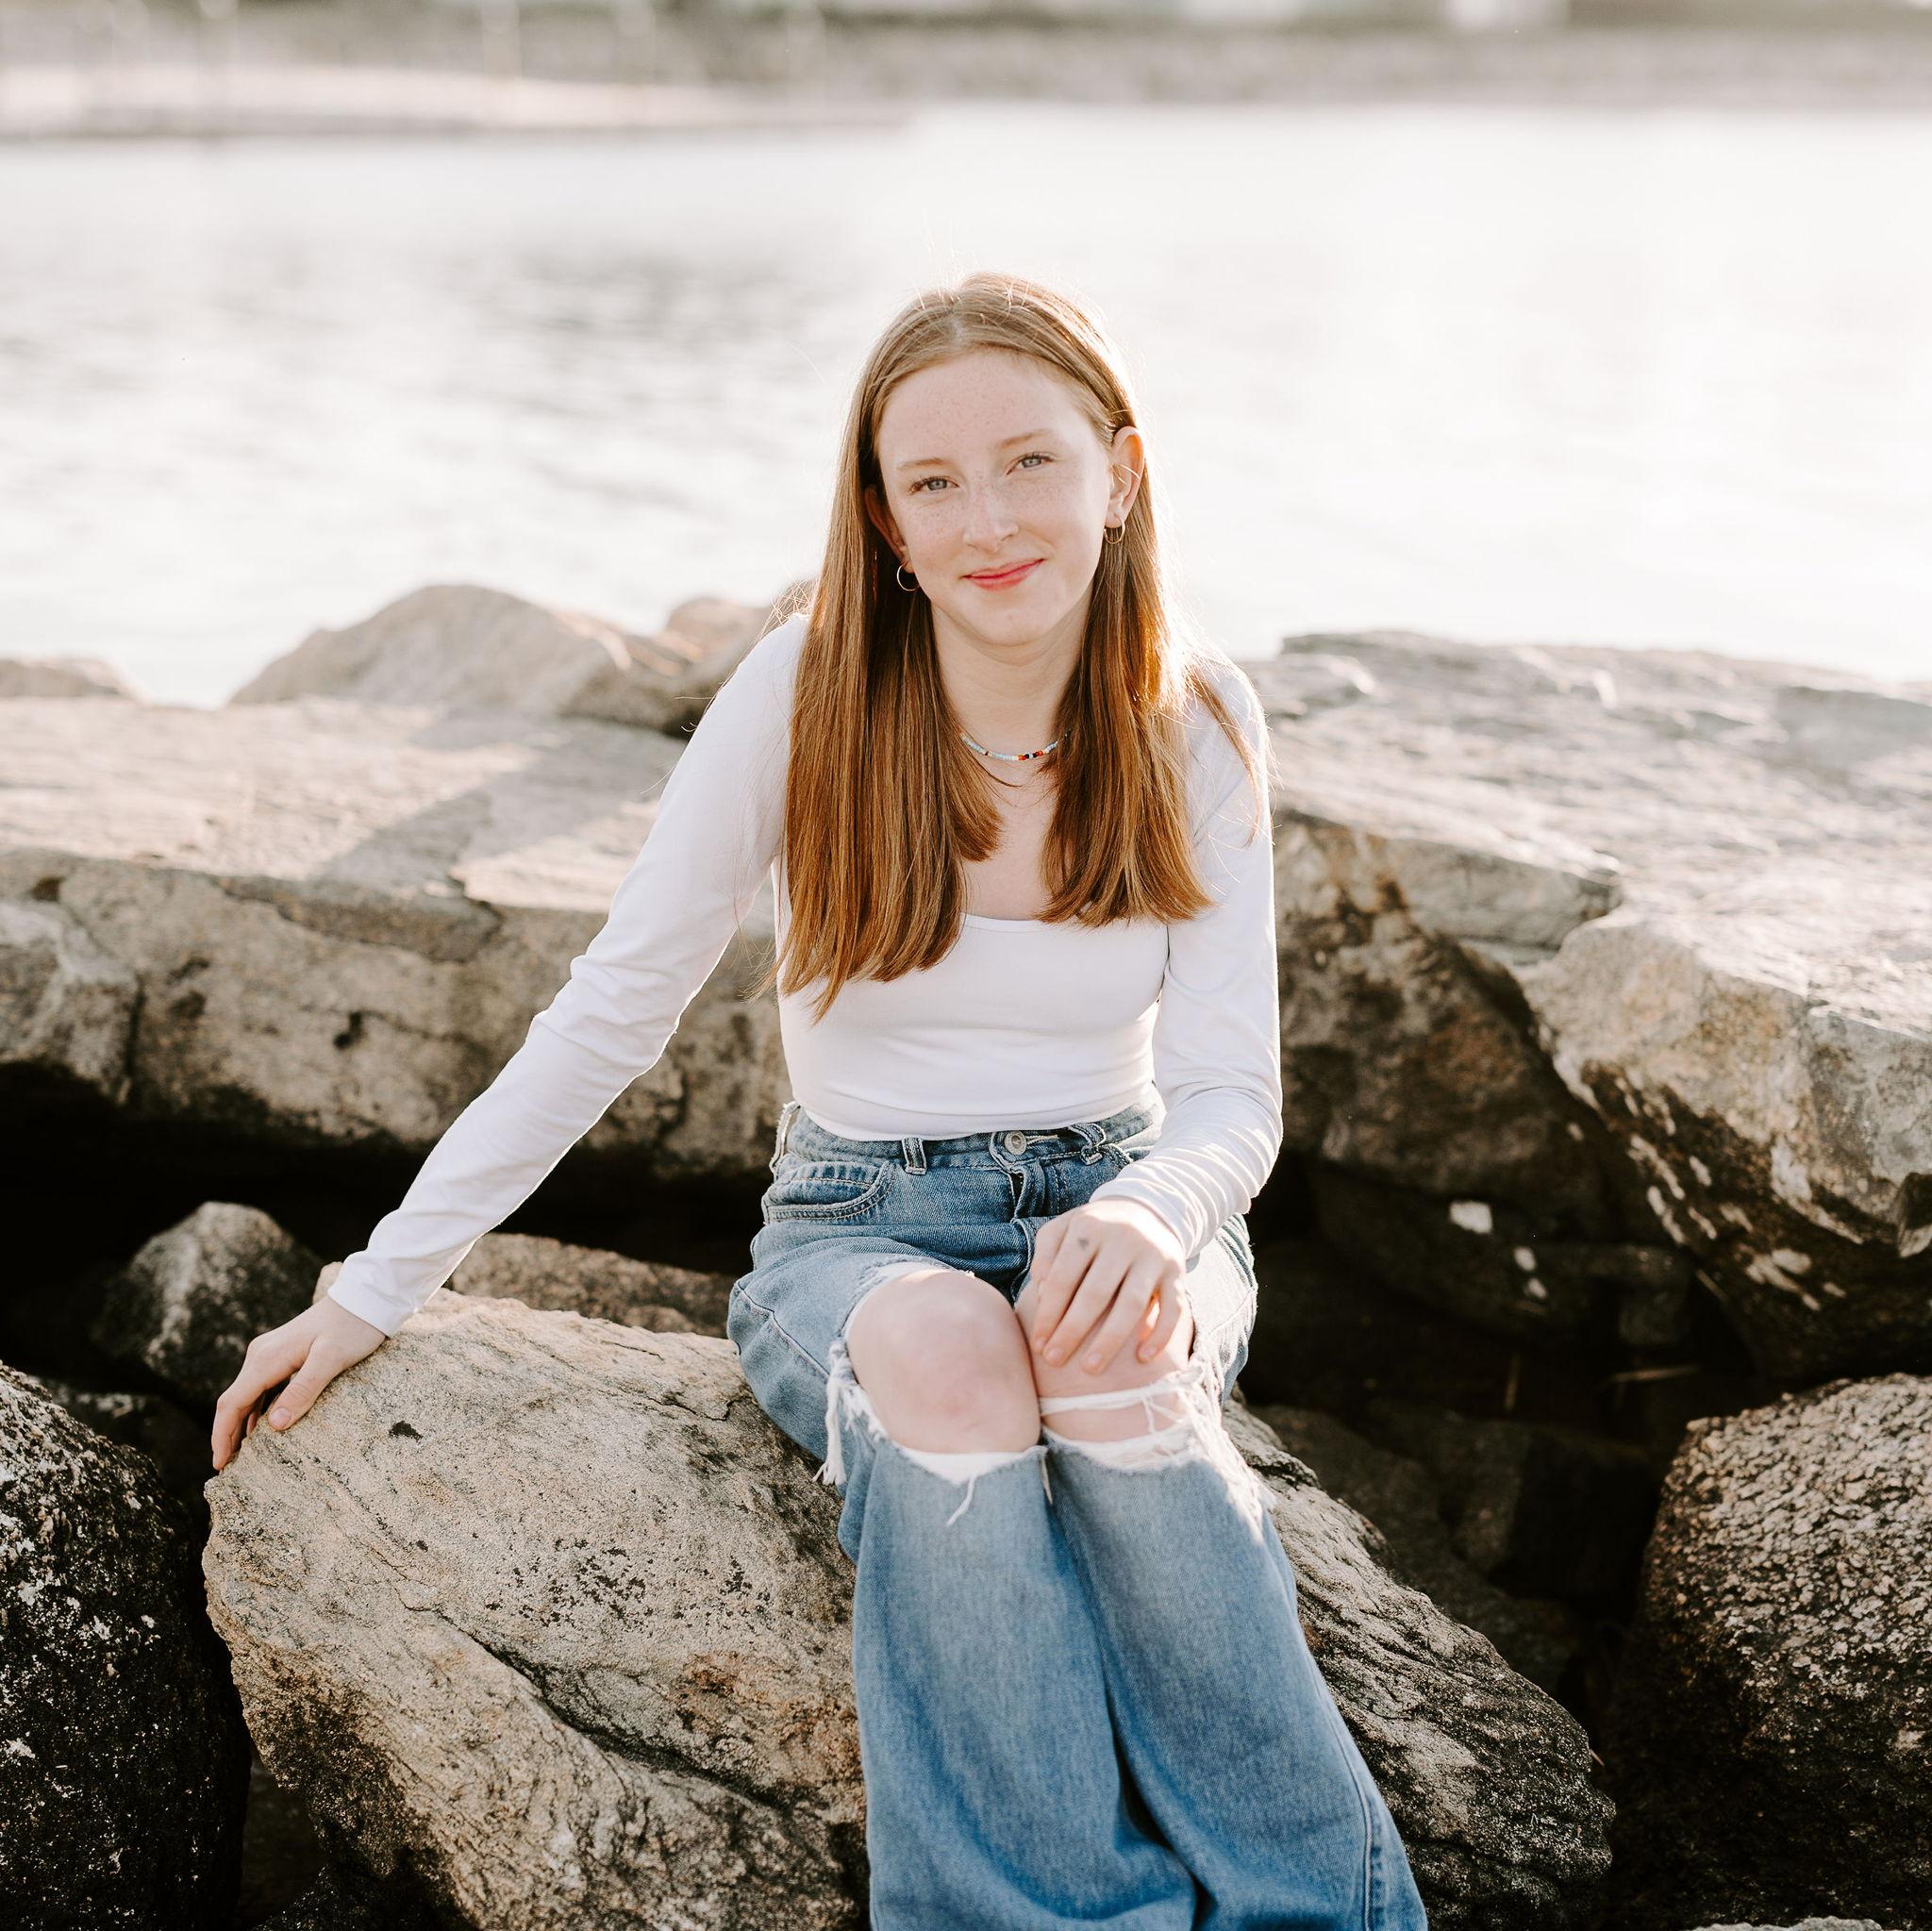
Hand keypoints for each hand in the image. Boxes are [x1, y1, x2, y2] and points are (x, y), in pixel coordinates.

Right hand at [209, 1262, 387, 1472]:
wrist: (364, 1299)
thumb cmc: (352, 1328)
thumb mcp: (332, 1359)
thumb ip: (304, 1390)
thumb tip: (275, 1425)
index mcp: (267, 1359)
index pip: (232, 1403)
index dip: (222, 1436)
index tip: (220, 1465)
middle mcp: (260, 1355)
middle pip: (233, 1402)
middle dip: (226, 1436)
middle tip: (226, 1470)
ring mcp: (269, 1354)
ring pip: (245, 1397)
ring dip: (239, 1426)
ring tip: (240, 1458)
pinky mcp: (281, 1356)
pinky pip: (260, 1389)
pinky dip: (255, 1412)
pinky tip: (261, 1431)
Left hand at [1027, 1197, 1187, 1377]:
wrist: (1147, 1210)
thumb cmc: (1094, 1230)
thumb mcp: (1064, 1228)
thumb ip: (1046, 1254)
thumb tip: (1042, 1292)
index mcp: (1089, 1227)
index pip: (1063, 1277)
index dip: (1048, 1313)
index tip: (1038, 1344)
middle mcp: (1123, 1239)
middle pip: (1095, 1293)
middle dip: (1072, 1331)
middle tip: (1055, 1361)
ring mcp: (1153, 1256)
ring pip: (1132, 1304)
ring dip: (1110, 1340)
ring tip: (1090, 1369)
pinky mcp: (1177, 1272)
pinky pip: (1174, 1307)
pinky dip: (1160, 1334)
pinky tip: (1142, 1359)